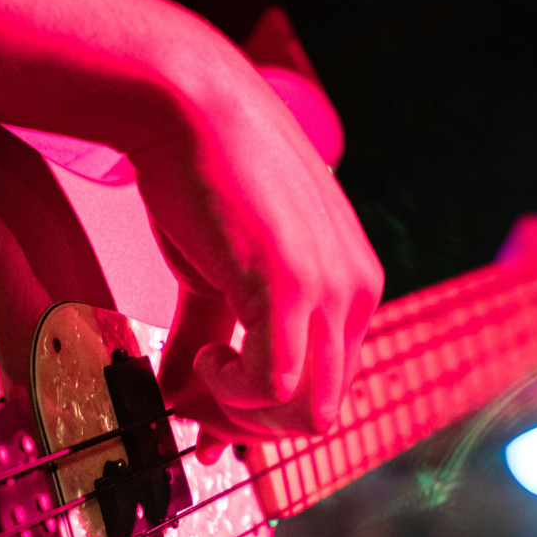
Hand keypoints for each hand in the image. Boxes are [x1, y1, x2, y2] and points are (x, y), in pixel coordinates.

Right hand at [130, 35, 382, 461]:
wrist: (189, 107)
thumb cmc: (205, 175)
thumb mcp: (217, 273)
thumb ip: (209, 337)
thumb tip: (180, 396)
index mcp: (351, 286)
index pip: (328, 387)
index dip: (267, 417)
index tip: (214, 425)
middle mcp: (356, 292)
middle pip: (322, 412)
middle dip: (253, 429)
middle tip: (201, 417)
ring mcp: (332, 291)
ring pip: (308, 413)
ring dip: (243, 417)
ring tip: (199, 381)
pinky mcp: (292, 286)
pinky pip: (272, 386)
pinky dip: (230, 392)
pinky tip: (204, 359)